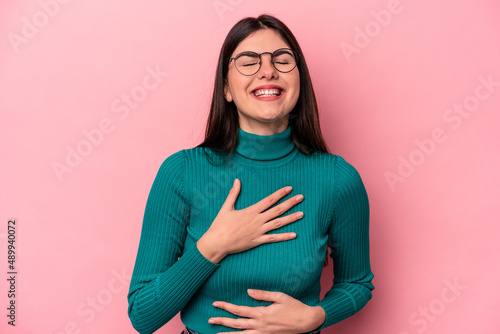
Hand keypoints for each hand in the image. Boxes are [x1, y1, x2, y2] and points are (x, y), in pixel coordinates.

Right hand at [198, 179, 303, 262]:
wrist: (217, 242)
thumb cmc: (220, 225)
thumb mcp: (226, 207)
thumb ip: (233, 193)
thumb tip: (237, 180)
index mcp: (251, 211)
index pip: (269, 200)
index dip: (280, 193)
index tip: (290, 188)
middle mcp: (257, 220)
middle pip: (277, 210)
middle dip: (290, 203)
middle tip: (301, 197)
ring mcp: (258, 231)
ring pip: (278, 223)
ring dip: (291, 218)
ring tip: (302, 214)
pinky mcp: (257, 241)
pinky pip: (273, 238)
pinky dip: (284, 237)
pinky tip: (294, 235)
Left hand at [208, 289, 325, 333]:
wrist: (307, 321)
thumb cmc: (294, 307)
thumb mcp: (280, 296)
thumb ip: (263, 294)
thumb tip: (248, 292)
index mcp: (262, 313)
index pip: (239, 310)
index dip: (226, 307)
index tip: (215, 303)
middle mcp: (260, 325)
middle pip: (237, 324)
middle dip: (222, 321)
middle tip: (209, 319)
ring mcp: (264, 333)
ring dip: (228, 333)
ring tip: (217, 333)